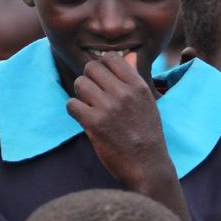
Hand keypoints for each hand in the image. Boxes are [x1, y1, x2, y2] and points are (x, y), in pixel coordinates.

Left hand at [67, 52, 174, 190]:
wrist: (147, 165)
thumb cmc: (147, 132)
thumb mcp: (148, 101)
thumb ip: (135, 77)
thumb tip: (131, 54)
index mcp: (138, 86)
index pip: (111, 57)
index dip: (102, 66)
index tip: (102, 78)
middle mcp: (123, 93)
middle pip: (91, 68)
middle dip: (88, 79)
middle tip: (93, 94)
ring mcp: (108, 108)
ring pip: (79, 84)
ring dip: (80, 95)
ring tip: (89, 106)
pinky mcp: (94, 124)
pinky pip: (72, 104)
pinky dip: (74, 110)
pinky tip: (84, 118)